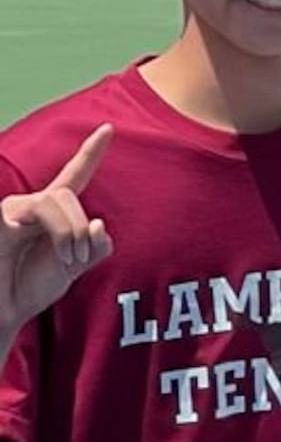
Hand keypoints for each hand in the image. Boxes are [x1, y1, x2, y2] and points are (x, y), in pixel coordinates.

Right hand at [0, 125, 112, 339]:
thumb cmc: (29, 290)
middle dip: (79, 227)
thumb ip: (94, 247)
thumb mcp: (73, 268)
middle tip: (75, 259)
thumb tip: (98, 223)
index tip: (108, 128)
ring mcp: (8, 214)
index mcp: (51, 215)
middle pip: (66, 195)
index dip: (89, 153)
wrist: (2, 313)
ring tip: (64, 262)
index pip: (72, 177)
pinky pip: (18, 211)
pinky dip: (50, 227)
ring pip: (50, 200)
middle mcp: (28, 208)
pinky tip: (31, 239)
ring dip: (67, 232)